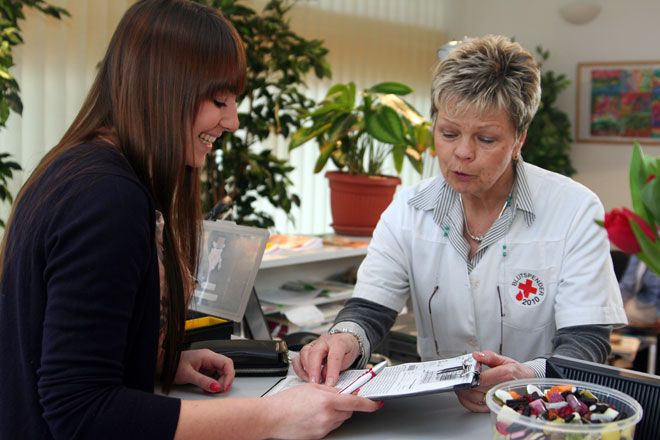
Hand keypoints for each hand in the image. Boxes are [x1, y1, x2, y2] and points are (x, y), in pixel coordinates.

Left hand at [174, 349, 234, 393]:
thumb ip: (203, 381)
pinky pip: (214, 376)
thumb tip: (216, 387)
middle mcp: (209, 358)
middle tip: (218, 391)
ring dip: (219, 383)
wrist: (165, 364)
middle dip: (225, 381)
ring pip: (221, 373)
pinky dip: (213, 384)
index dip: (229, 376)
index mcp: (207, 355)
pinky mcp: (205, 369)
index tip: (225, 387)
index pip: (227, 363)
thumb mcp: (188, 375)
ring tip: (211, 390)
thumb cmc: (173, 365)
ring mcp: (208, 363)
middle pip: (226, 369)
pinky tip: (207, 388)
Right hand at [265, 383, 381, 438]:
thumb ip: (330, 389)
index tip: (375, 403)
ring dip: (335, 413)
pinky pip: (329, 428)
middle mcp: (328, 416)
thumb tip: (342, 392)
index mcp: (328, 401)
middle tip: (335, 399)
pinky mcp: (318, 437)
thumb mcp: (311, 386)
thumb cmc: (287, 401)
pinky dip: (326, 421)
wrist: (271, 417)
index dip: (368, 403)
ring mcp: (323, 428)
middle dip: (346, 405)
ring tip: (317, 407)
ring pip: (339, 420)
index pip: (356, 403)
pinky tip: (313, 416)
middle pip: (348, 412)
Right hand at [291, 333, 359, 385]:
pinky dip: (299, 369)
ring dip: (306, 370)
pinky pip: (297, 358)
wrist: (345, 341)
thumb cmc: (347, 351)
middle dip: (314, 370)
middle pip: (315, 353)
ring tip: (312, 381)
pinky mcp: (306, 350)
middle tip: (316, 383)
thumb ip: (338, 368)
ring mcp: (313, 344)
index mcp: (338, 342)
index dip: (331, 371)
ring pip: (304, 353)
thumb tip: (327, 379)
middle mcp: (324, 341)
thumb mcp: (348, 360)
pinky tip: (305, 377)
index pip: (334, 356)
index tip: (330, 384)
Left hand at [456, 350, 534, 412]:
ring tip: (460, 385)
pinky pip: (477, 408)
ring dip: (463, 392)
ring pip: (474, 399)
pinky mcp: (495, 407)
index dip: (469, 376)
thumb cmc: (517, 372)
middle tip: (458, 378)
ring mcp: (498, 400)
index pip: (481, 378)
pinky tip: (465, 395)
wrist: (528, 383)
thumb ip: (490, 357)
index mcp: (505, 375)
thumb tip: (476, 355)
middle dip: (464, 383)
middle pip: (476, 389)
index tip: (463, 372)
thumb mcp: (506, 360)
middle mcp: (502, 389)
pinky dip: (467, 402)